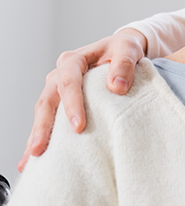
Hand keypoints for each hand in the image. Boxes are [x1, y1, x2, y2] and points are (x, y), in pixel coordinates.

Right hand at [17, 29, 146, 171]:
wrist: (123, 49)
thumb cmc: (124, 49)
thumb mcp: (128, 49)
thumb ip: (125, 64)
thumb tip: (117, 86)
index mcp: (74, 60)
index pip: (68, 82)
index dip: (72, 104)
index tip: (79, 126)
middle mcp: (60, 73)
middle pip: (47, 100)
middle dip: (43, 125)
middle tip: (40, 148)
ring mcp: (58, 87)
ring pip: (43, 111)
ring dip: (38, 133)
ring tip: (34, 156)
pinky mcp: (62, 100)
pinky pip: (49, 118)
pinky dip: (42, 134)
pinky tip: (35, 155)